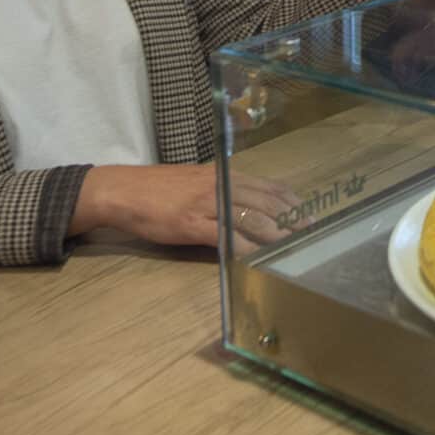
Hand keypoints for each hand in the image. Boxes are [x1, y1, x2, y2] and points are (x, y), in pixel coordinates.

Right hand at [71, 164, 298, 256]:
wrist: (122, 190)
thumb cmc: (159, 188)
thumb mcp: (197, 181)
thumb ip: (223, 191)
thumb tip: (248, 207)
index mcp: (224, 175)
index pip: (268, 187)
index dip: (292, 202)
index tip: (310, 214)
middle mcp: (221, 186)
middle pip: (266, 203)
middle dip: (292, 220)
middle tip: (312, 235)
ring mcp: (207, 205)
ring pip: (251, 219)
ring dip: (275, 235)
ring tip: (292, 248)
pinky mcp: (191, 224)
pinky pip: (224, 237)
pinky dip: (244, 249)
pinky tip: (256, 259)